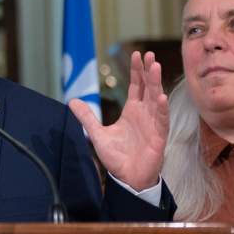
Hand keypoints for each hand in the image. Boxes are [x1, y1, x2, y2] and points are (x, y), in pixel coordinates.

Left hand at [68, 50, 167, 190]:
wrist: (127, 179)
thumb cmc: (117, 158)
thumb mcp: (98, 134)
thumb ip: (86, 117)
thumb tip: (72, 101)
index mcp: (133, 111)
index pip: (137, 86)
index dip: (137, 71)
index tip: (136, 54)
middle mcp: (145, 114)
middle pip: (148, 87)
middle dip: (148, 71)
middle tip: (149, 54)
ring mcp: (153, 124)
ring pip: (156, 99)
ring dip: (156, 83)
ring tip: (155, 66)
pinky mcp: (158, 137)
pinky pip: (161, 120)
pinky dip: (161, 109)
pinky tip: (160, 97)